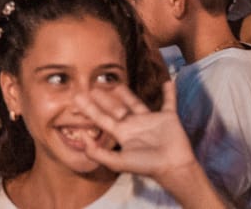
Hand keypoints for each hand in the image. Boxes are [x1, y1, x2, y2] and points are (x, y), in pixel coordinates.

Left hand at [75, 81, 200, 188]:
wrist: (173, 168)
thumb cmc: (147, 166)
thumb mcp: (118, 162)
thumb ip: (97, 153)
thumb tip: (82, 136)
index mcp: (123, 134)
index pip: (102, 118)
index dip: (89, 109)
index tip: (77, 98)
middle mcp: (134, 125)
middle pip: (116, 108)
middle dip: (104, 99)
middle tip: (92, 86)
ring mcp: (150, 121)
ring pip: (136, 103)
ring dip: (128, 94)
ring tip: (117, 84)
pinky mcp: (168, 118)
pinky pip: (169, 102)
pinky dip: (170, 93)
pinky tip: (168, 82)